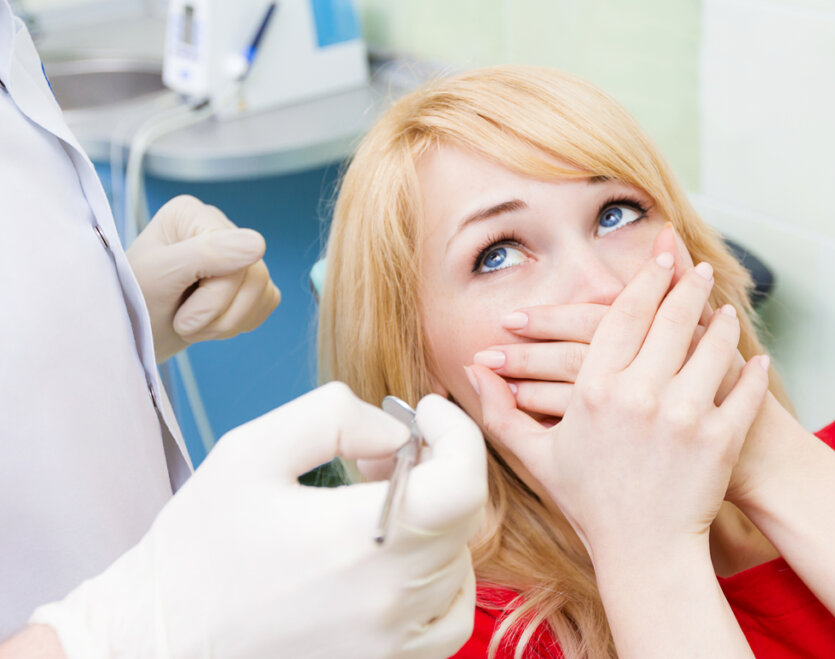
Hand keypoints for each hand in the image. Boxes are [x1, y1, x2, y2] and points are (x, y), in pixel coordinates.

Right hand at [30, 383, 486, 658]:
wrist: (157, 642)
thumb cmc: (196, 548)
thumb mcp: (250, 452)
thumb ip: (334, 417)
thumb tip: (395, 432)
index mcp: (358, 540)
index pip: (463, 485)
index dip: (458, 435)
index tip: (428, 412)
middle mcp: (387, 599)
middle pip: (463, 519)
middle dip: (438, 467)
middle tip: (384, 455)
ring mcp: (391, 643)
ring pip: (459, 566)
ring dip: (436, 522)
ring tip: (380, 505)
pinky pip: (449, 619)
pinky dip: (442, 579)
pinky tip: (398, 559)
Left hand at [126, 195, 280, 361]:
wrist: (133, 338)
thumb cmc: (134, 304)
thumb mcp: (161, 276)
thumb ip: (207, 254)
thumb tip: (258, 243)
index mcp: (193, 215)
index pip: (237, 254)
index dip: (215, 294)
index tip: (177, 306)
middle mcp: (218, 228)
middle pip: (254, 275)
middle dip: (219, 313)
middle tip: (182, 321)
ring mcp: (237, 255)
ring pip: (263, 291)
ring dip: (227, 323)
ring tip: (192, 324)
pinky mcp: (249, 281)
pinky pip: (267, 301)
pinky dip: (239, 324)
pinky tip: (210, 323)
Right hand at [468, 228, 769, 561]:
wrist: (643, 553)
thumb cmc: (589, 502)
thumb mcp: (537, 455)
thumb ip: (500, 410)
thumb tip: (469, 370)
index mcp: (593, 392)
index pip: (623, 316)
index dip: (644, 281)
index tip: (660, 259)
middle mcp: (638, 396)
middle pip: (670, 320)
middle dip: (688, 286)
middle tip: (700, 269)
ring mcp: (683, 417)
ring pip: (710, 346)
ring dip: (722, 323)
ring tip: (725, 312)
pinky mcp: (720, 439)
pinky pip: (743, 390)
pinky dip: (752, 371)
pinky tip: (755, 358)